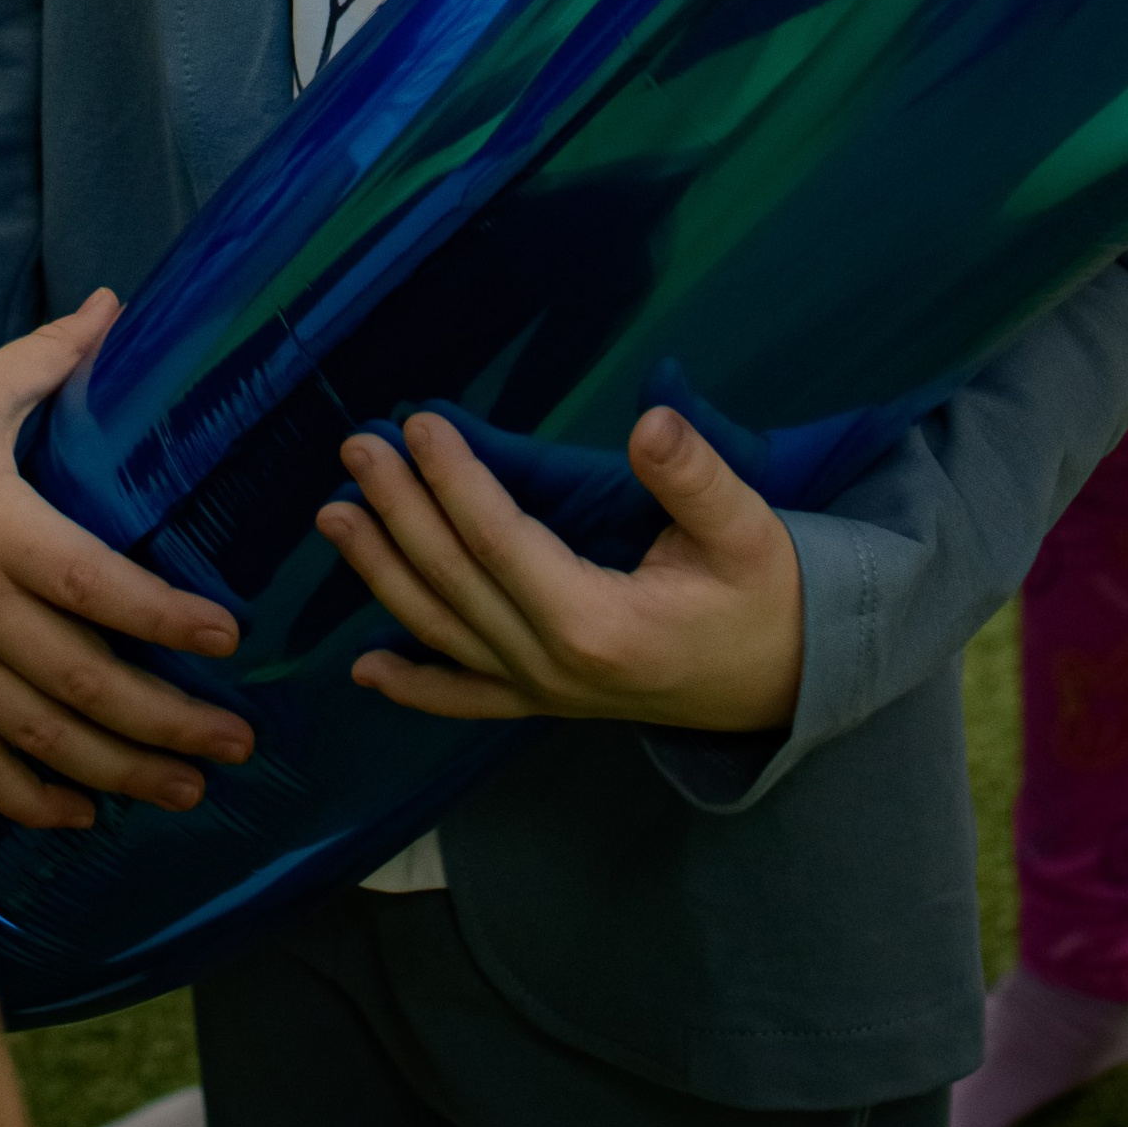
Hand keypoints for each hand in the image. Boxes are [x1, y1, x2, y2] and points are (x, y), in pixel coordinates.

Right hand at [0, 294, 256, 830]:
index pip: (89, 581)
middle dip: (166, 718)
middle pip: (79, 679)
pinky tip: (85, 813)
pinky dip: (32, 798)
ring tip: (190, 787)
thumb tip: (115, 305)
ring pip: (39, 736)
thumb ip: (48, 361)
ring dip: (120, 769)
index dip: (160, 612)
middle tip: (239, 740)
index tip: (228, 634)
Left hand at [318, 404, 803, 732]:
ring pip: (443, 632)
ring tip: (335, 516)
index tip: (416, 424)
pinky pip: (468, 699)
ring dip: (384, 573)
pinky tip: (365, 668)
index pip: (500, 541)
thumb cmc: (769, 598)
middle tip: (356, 448)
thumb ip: (695, 479)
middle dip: (399, 510)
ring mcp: (545, 693)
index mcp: (598, 623)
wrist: (791, 684)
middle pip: (455, 581)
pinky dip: (414, 686)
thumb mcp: (749, 529)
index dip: (454, 480)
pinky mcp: (548, 703)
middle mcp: (555, 666)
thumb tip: (649, 423)